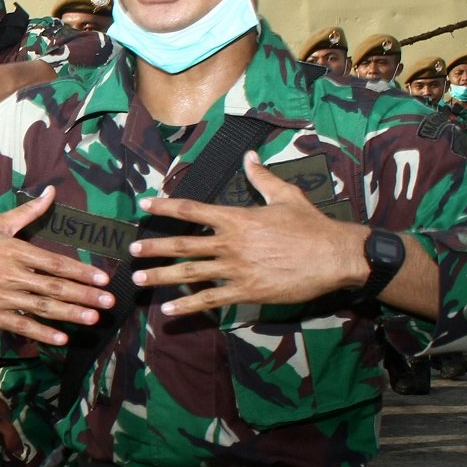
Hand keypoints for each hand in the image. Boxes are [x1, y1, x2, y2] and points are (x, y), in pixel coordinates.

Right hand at [0, 187, 111, 345]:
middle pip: (54, 287)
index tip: (102, 279)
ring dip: (70, 314)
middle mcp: (10, 274)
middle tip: (109, 302)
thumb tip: (52, 192)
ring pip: (42, 307)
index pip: (55, 263)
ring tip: (94, 319)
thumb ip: (28, 211)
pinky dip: (42, 333)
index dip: (80, 272)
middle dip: (84, 295)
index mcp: (14, 250)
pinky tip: (62, 338)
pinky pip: (21, 325)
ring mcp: (1, 297)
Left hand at [128, 154, 367, 315]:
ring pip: (190, 272)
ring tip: (138, 279)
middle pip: (183, 243)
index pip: (193, 209)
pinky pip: (211, 299)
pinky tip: (169, 310)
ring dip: (161, 276)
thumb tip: (250, 156)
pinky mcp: (246, 291)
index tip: (144, 204)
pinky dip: (188, 305)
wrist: (335, 256)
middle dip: (154, 246)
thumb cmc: (311, 225)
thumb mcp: (286, 195)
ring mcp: (236, 268)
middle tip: (131, 249)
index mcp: (237, 218)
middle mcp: (231, 243)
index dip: (166, 206)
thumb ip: (262, 177)